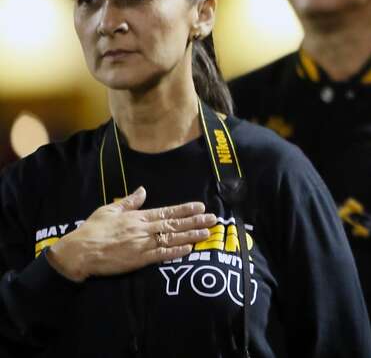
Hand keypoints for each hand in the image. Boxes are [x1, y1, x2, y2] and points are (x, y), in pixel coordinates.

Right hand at [45, 187, 217, 282]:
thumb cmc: (92, 230)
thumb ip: (129, 202)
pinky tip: (188, 249)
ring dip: (191, 235)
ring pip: (171, 239)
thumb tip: (143, 190)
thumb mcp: (109, 210)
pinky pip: (161, 255)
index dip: (185, 209)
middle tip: (213, 219)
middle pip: (174, 225)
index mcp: (137, 217)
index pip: (166, 212)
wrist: (79, 252)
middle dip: (195, 221)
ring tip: (207, 232)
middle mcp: (143, 229)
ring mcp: (142, 245)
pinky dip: (175, 252)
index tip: (200, 206)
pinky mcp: (138, 260)